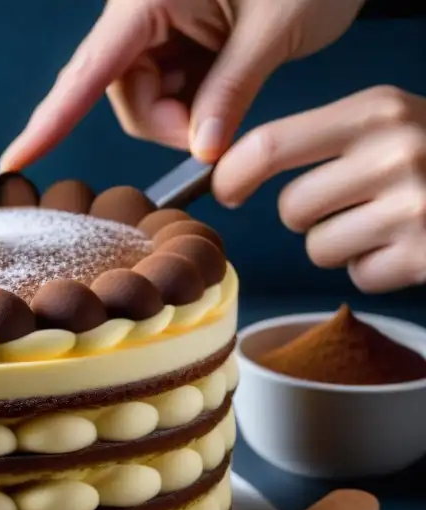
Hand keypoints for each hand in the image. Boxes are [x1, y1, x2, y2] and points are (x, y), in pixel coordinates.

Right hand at [0, 0, 363, 169]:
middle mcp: (141, 10)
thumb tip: (201, 153)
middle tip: (218, 134)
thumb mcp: (274, 31)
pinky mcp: (175, 36)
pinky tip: (226, 87)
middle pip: (120, 94)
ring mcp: (157, 25)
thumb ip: (230, 94)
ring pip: (143, 98)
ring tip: (232, 96)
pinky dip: (194, 105)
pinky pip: (167, 89)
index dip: (51, 122)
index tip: (13, 161)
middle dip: (165, 123)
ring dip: (183, 117)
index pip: (88, 70)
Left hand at [214, 86, 425, 292]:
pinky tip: (407, 243)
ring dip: (342, 243)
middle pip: (292, 209)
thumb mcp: (386, 123)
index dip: (232, 175)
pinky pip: (358, 276)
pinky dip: (375, 268)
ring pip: (319, 248)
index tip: (226, 190)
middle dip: (310, 214)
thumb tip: (227, 171)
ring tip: (386, 220)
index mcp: (377, 111)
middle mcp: (396, 154)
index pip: (269, 146)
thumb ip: (318, 140)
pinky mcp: (423, 256)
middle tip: (353, 201)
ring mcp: (413, 208)